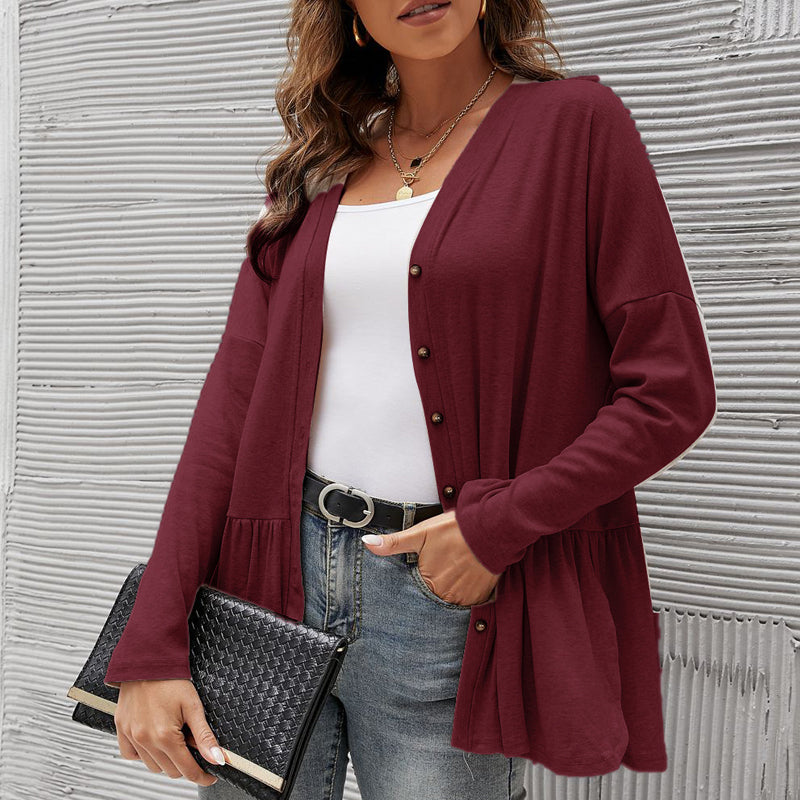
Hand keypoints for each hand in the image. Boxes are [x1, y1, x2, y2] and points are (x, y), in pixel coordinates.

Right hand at [113, 679, 223, 786]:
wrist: (147, 662)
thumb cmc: (170, 680)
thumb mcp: (193, 706)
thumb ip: (204, 736)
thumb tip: (217, 758)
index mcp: (164, 736)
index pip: (186, 769)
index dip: (201, 775)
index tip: (210, 776)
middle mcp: (145, 740)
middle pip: (170, 770)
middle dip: (186, 764)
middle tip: (193, 745)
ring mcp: (131, 736)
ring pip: (152, 765)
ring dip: (166, 760)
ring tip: (175, 737)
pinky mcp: (121, 730)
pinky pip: (131, 755)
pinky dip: (144, 755)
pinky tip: (155, 741)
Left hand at [361, 509, 500, 606]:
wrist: (492, 528)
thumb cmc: (455, 530)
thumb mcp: (420, 533)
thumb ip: (393, 543)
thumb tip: (367, 543)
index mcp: (428, 583)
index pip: (416, 589)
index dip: (421, 575)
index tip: (429, 565)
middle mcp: (446, 596)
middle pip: (435, 594)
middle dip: (437, 581)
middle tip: (445, 563)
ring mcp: (465, 598)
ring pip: (452, 596)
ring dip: (452, 585)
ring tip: (457, 566)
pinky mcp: (482, 596)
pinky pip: (469, 599)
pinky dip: (467, 588)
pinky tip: (468, 572)